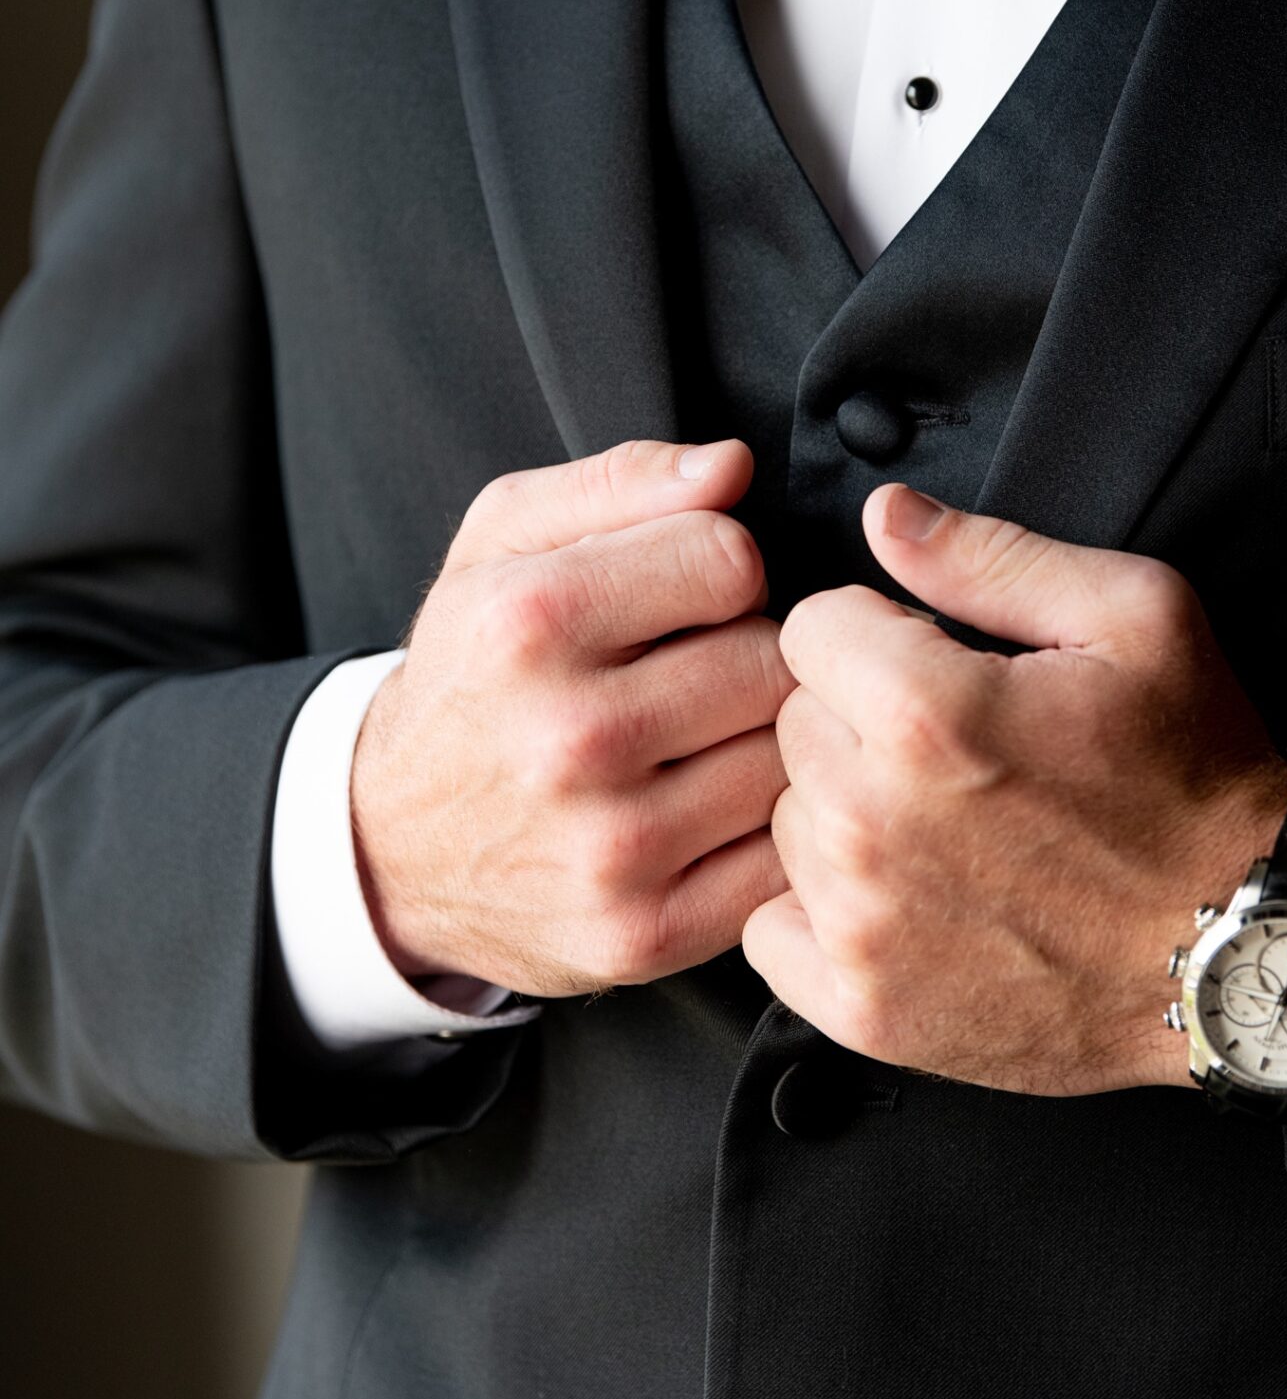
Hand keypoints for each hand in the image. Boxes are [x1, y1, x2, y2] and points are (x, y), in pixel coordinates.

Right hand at [352, 439, 792, 997]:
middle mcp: (568, 738)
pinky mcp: (643, 932)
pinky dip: (766, 832)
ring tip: (708, 739)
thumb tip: (732, 466)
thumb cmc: (470, 674)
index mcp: (531, 622)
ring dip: (764, 743)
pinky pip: (779, 859)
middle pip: (769, 662)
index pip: (729, 558)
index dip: (723, 568)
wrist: (387, 846)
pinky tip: (714, 810)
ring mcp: (610, 847)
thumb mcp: (501, 544)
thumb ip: (620, 483)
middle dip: (751, 654)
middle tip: (704, 672)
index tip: (690, 595)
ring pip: (786, 761)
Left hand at [743, 484, 1286, 1095]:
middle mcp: (871, 821)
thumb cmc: (1198, 784)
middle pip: (792, 723)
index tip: (938, 668)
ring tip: (950, 831)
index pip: (810, 627)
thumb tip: (884, 516)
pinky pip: (771, 926)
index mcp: (925, 713)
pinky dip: (824, 913)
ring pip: (787, 820)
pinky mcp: (862, 1008)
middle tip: (959, 756)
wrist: (1243, 951)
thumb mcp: (1135, 618)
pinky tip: (910, 900)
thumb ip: (989, 555)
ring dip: (846, 815)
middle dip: (860, 721)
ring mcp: (861, 924)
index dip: (880, 635)